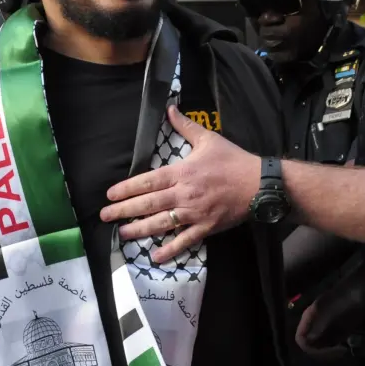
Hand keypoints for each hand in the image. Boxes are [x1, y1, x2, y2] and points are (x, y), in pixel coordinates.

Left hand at [100, 106, 259, 262]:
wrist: (259, 183)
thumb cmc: (233, 160)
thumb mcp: (208, 139)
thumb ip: (185, 126)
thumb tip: (169, 108)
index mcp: (182, 173)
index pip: (147, 182)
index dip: (127, 189)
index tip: (110, 195)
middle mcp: (184, 194)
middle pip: (148, 204)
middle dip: (124, 211)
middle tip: (105, 216)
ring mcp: (195, 213)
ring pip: (161, 224)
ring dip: (140, 230)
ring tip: (122, 234)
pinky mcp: (206, 227)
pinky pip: (185, 241)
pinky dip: (170, 250)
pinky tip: (155, 257)